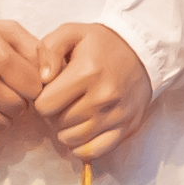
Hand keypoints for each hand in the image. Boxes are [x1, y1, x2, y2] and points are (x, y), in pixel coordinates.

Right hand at [0, 17, 43, 154]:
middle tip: (2, 90)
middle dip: (16, 100)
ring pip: (3, 125)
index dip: (32, 86)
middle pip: (20, 107)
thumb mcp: (4, 30)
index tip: (20, 82)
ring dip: (1, 117)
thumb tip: (54, 72)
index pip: (36, 88)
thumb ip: (34, 46)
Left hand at [21, 23, 155, 163]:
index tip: (51, 91)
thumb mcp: (71, 32)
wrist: (142, 53)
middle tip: (62, 101)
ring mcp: (116, 115)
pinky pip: (94, 152)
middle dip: (54, 114)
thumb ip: (48, 49)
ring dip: (66, 130)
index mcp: (87, 72)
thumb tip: (43, 79)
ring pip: (72, 140)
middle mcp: (103, 97)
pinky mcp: (126, 128)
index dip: (42, 99)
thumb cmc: (101, 44)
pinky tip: (82, 130)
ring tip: (72, 113)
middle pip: (58, 123)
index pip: (45, 105)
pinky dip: (82, 146)